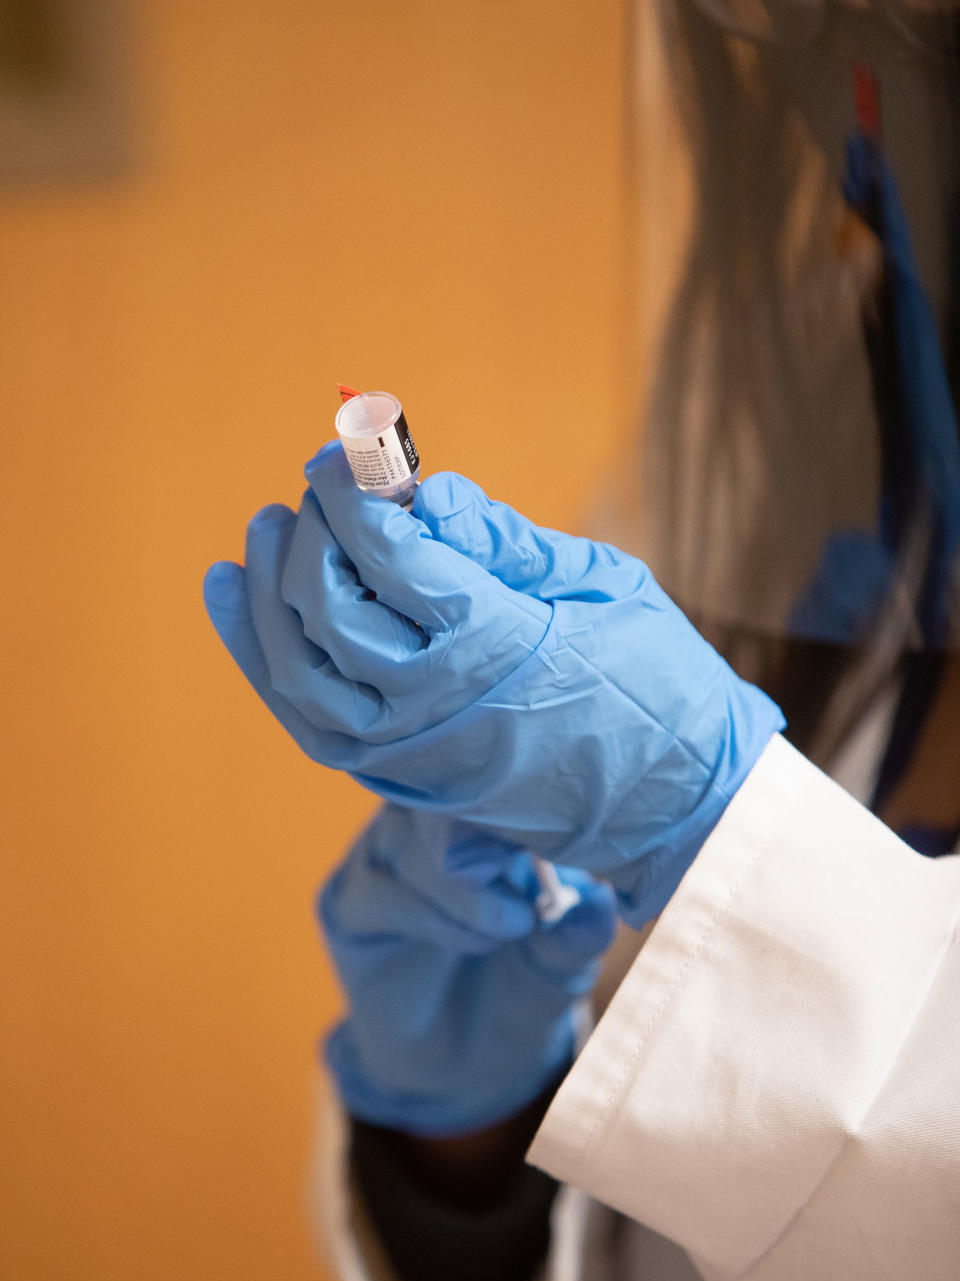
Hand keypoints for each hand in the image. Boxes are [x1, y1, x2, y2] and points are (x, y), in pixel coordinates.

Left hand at [204, 447, 782, 922]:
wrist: (677, 808)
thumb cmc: (657, 683)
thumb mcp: (599, 585)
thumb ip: (500, 538)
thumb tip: (418, 491)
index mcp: (494, 644)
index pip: (387, 552)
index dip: (351, 492)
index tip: (338, 450)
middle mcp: (433, 705)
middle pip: (327, 605)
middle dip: (310, 532)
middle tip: (316, 484)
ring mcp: (409, 754)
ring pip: (297, 670)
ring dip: (267, 594)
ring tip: (265, 531)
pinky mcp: (400, 780)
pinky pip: (307, 718)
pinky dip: (261, 657)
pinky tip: (239, 596)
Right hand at [318, 804, 616, 1135]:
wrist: (469, 1064)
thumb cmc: (523, 985)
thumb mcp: (565, 962)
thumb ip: (578, 932)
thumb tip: (599, 901)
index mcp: (480, 811)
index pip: (485, 767)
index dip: (515, 788)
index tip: (550, 834)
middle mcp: (424, 820)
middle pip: (436, 789)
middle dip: (482, 835)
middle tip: (523, 890)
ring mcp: (382, 857)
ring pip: (408, 837)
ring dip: (464, 889)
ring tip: (508, 930)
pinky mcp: (350, 903)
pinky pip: (380, 889)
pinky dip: (432, 915)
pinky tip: (469, 942)